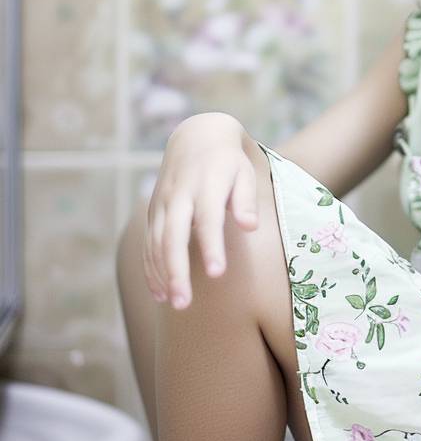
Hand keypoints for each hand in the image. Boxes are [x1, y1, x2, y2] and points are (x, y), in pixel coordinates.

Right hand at [144, 113, 259, 308]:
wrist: (195, 137)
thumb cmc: (228, 162)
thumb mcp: (244, 172)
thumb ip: (246, 199)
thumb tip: (250, 226)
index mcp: (205, 184)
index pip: (207, 218)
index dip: (210, 246)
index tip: (216, 273)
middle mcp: (178, 195)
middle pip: (173, 236)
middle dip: (176, 270)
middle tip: (184, 303)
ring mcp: (162, 204)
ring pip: (156, 242)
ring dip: (163, 274)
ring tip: (175, 303)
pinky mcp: (154, 212)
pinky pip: (149, 243)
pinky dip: (152, 268)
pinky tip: (160, 292)